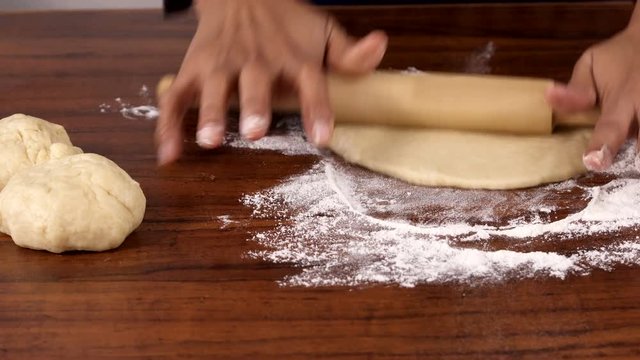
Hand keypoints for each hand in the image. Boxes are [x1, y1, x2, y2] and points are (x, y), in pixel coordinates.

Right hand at [156, 0, 387, 164]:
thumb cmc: (287, 22)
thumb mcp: (322, 31)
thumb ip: (349, 51)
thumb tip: (380, 47)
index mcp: (293, 56)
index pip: (310, 82)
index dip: (317, 108)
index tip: (322, 135)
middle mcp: (255, 60)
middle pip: (254, 84)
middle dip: (253, 107)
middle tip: (254, 131)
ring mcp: (220, 65)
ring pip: (211, 88)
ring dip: (209, 113)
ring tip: (209, 140)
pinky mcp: (193, 70)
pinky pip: (176, 98)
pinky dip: (169, 125)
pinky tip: (169, 154)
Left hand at [547, 28, 639, 170]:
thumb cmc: (617, 57)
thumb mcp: (592, 63)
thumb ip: (577, 87)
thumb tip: (551, 97)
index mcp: (623, 98)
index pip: (610, 127)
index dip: (602, 145)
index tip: (594, 161)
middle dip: (635, 157)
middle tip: (623, 167)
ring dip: (637, 148)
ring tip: (629, 160)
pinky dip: (639, 138)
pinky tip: (632, 143)